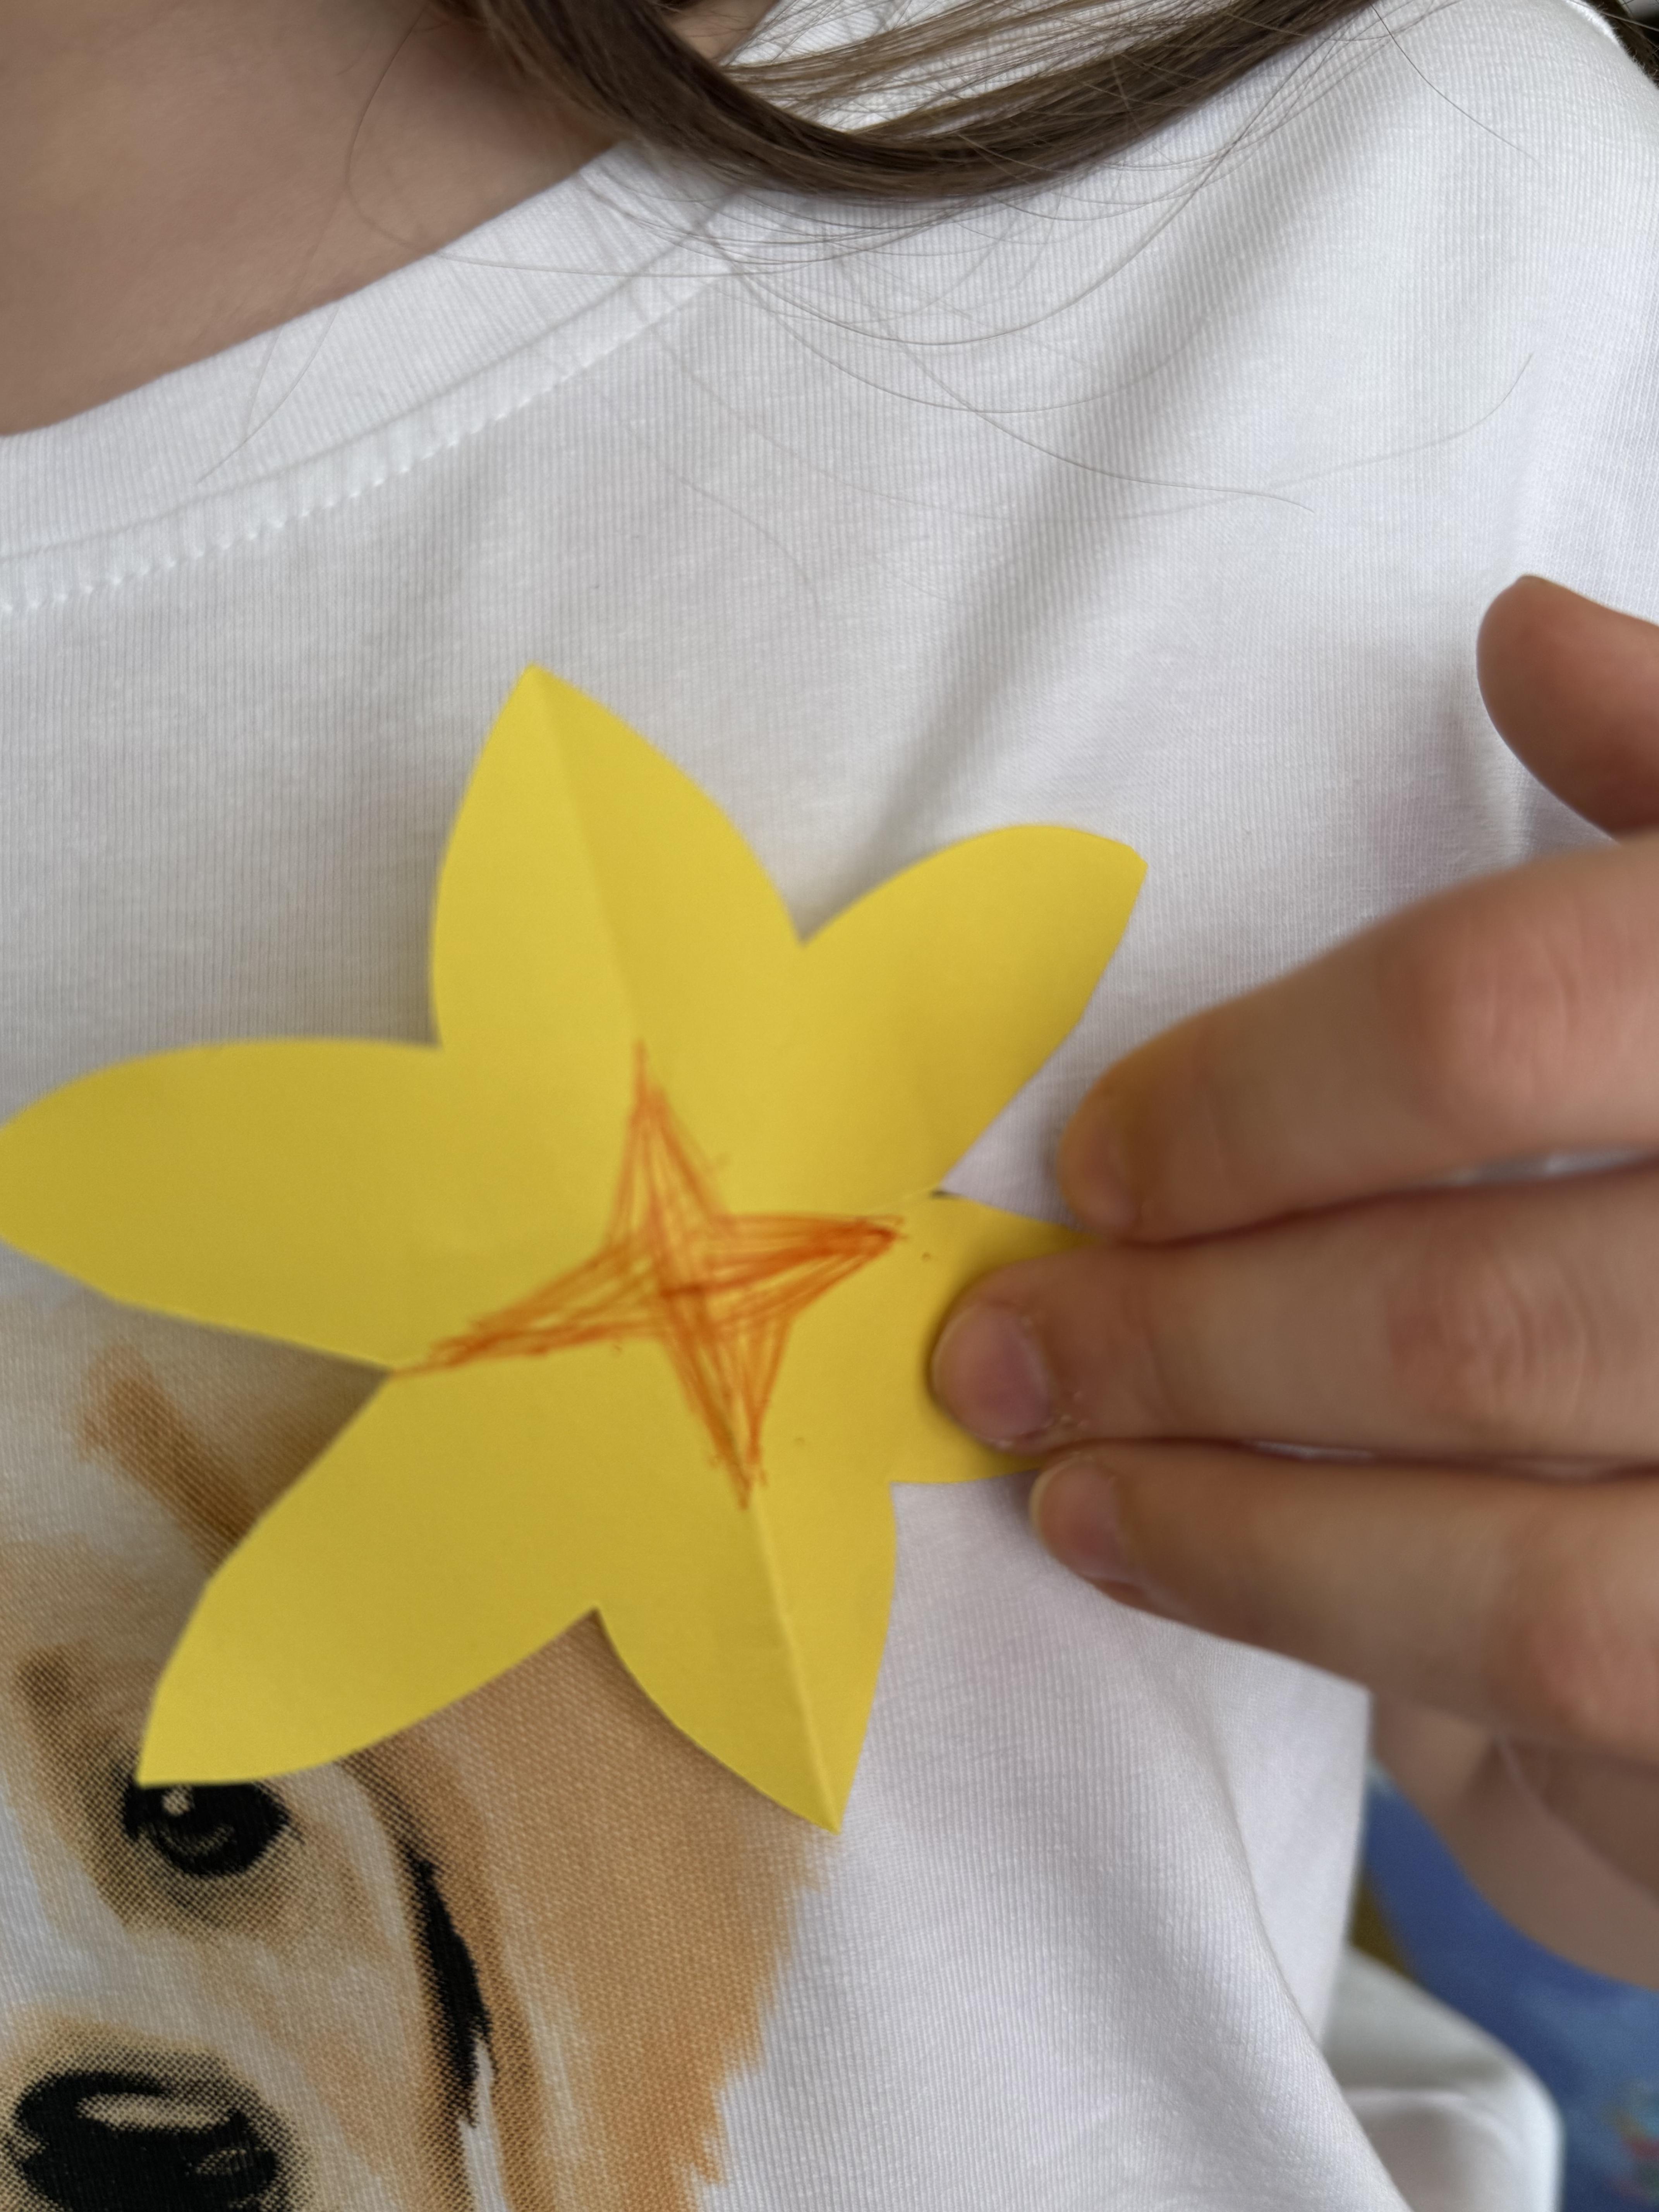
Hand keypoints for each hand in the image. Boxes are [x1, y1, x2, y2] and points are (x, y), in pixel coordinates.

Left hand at [931, 574, 1658, 1917]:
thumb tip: (1524, 633)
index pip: (1496, 1019)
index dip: (1261, 1095)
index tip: (1097, 1157)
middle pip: (1461, 1314)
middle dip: (1185, 1340)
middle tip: (997, 1348)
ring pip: (1514, 1566)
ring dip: (1232, 1525)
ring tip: (1059, 1483)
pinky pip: (1556, 1678)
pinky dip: (1332, 1633)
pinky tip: (1175, 1571)